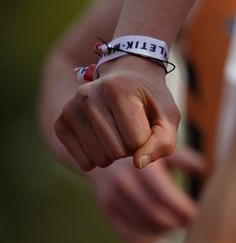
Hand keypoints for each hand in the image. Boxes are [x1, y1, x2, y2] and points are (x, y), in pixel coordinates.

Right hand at [53, 58, 181, 172]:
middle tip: (132, 129)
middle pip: (116, 150)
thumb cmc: (150, 101)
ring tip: (119, 134)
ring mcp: (70, 108)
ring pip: (99, 158)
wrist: (127, 78)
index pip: (137, 140)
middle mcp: (89, 95)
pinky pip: (84, 162)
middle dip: (131, 147)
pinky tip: (103, 141)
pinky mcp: (59, 123)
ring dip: (115, 154)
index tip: (146, 122)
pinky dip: (98, 160)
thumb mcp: (168, 116)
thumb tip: (138, 165)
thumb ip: (163, 141)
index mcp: (118, 88)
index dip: (147, 138)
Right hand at [86, 146, 205, 242]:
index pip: (165, 196)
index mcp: (142, 169)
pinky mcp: (107, 212)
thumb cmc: (144, 150)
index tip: (199, 215)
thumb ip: (183, 159)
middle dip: (176, 223)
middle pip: (153, 213)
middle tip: (193, 225)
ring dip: (164, 231)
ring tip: (180, 229)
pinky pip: (125, 235)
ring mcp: (113, 200)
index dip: (183, 209)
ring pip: (141, 225)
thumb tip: (205, 168)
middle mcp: (125, 184)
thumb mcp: (162, 149)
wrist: (106, 152)